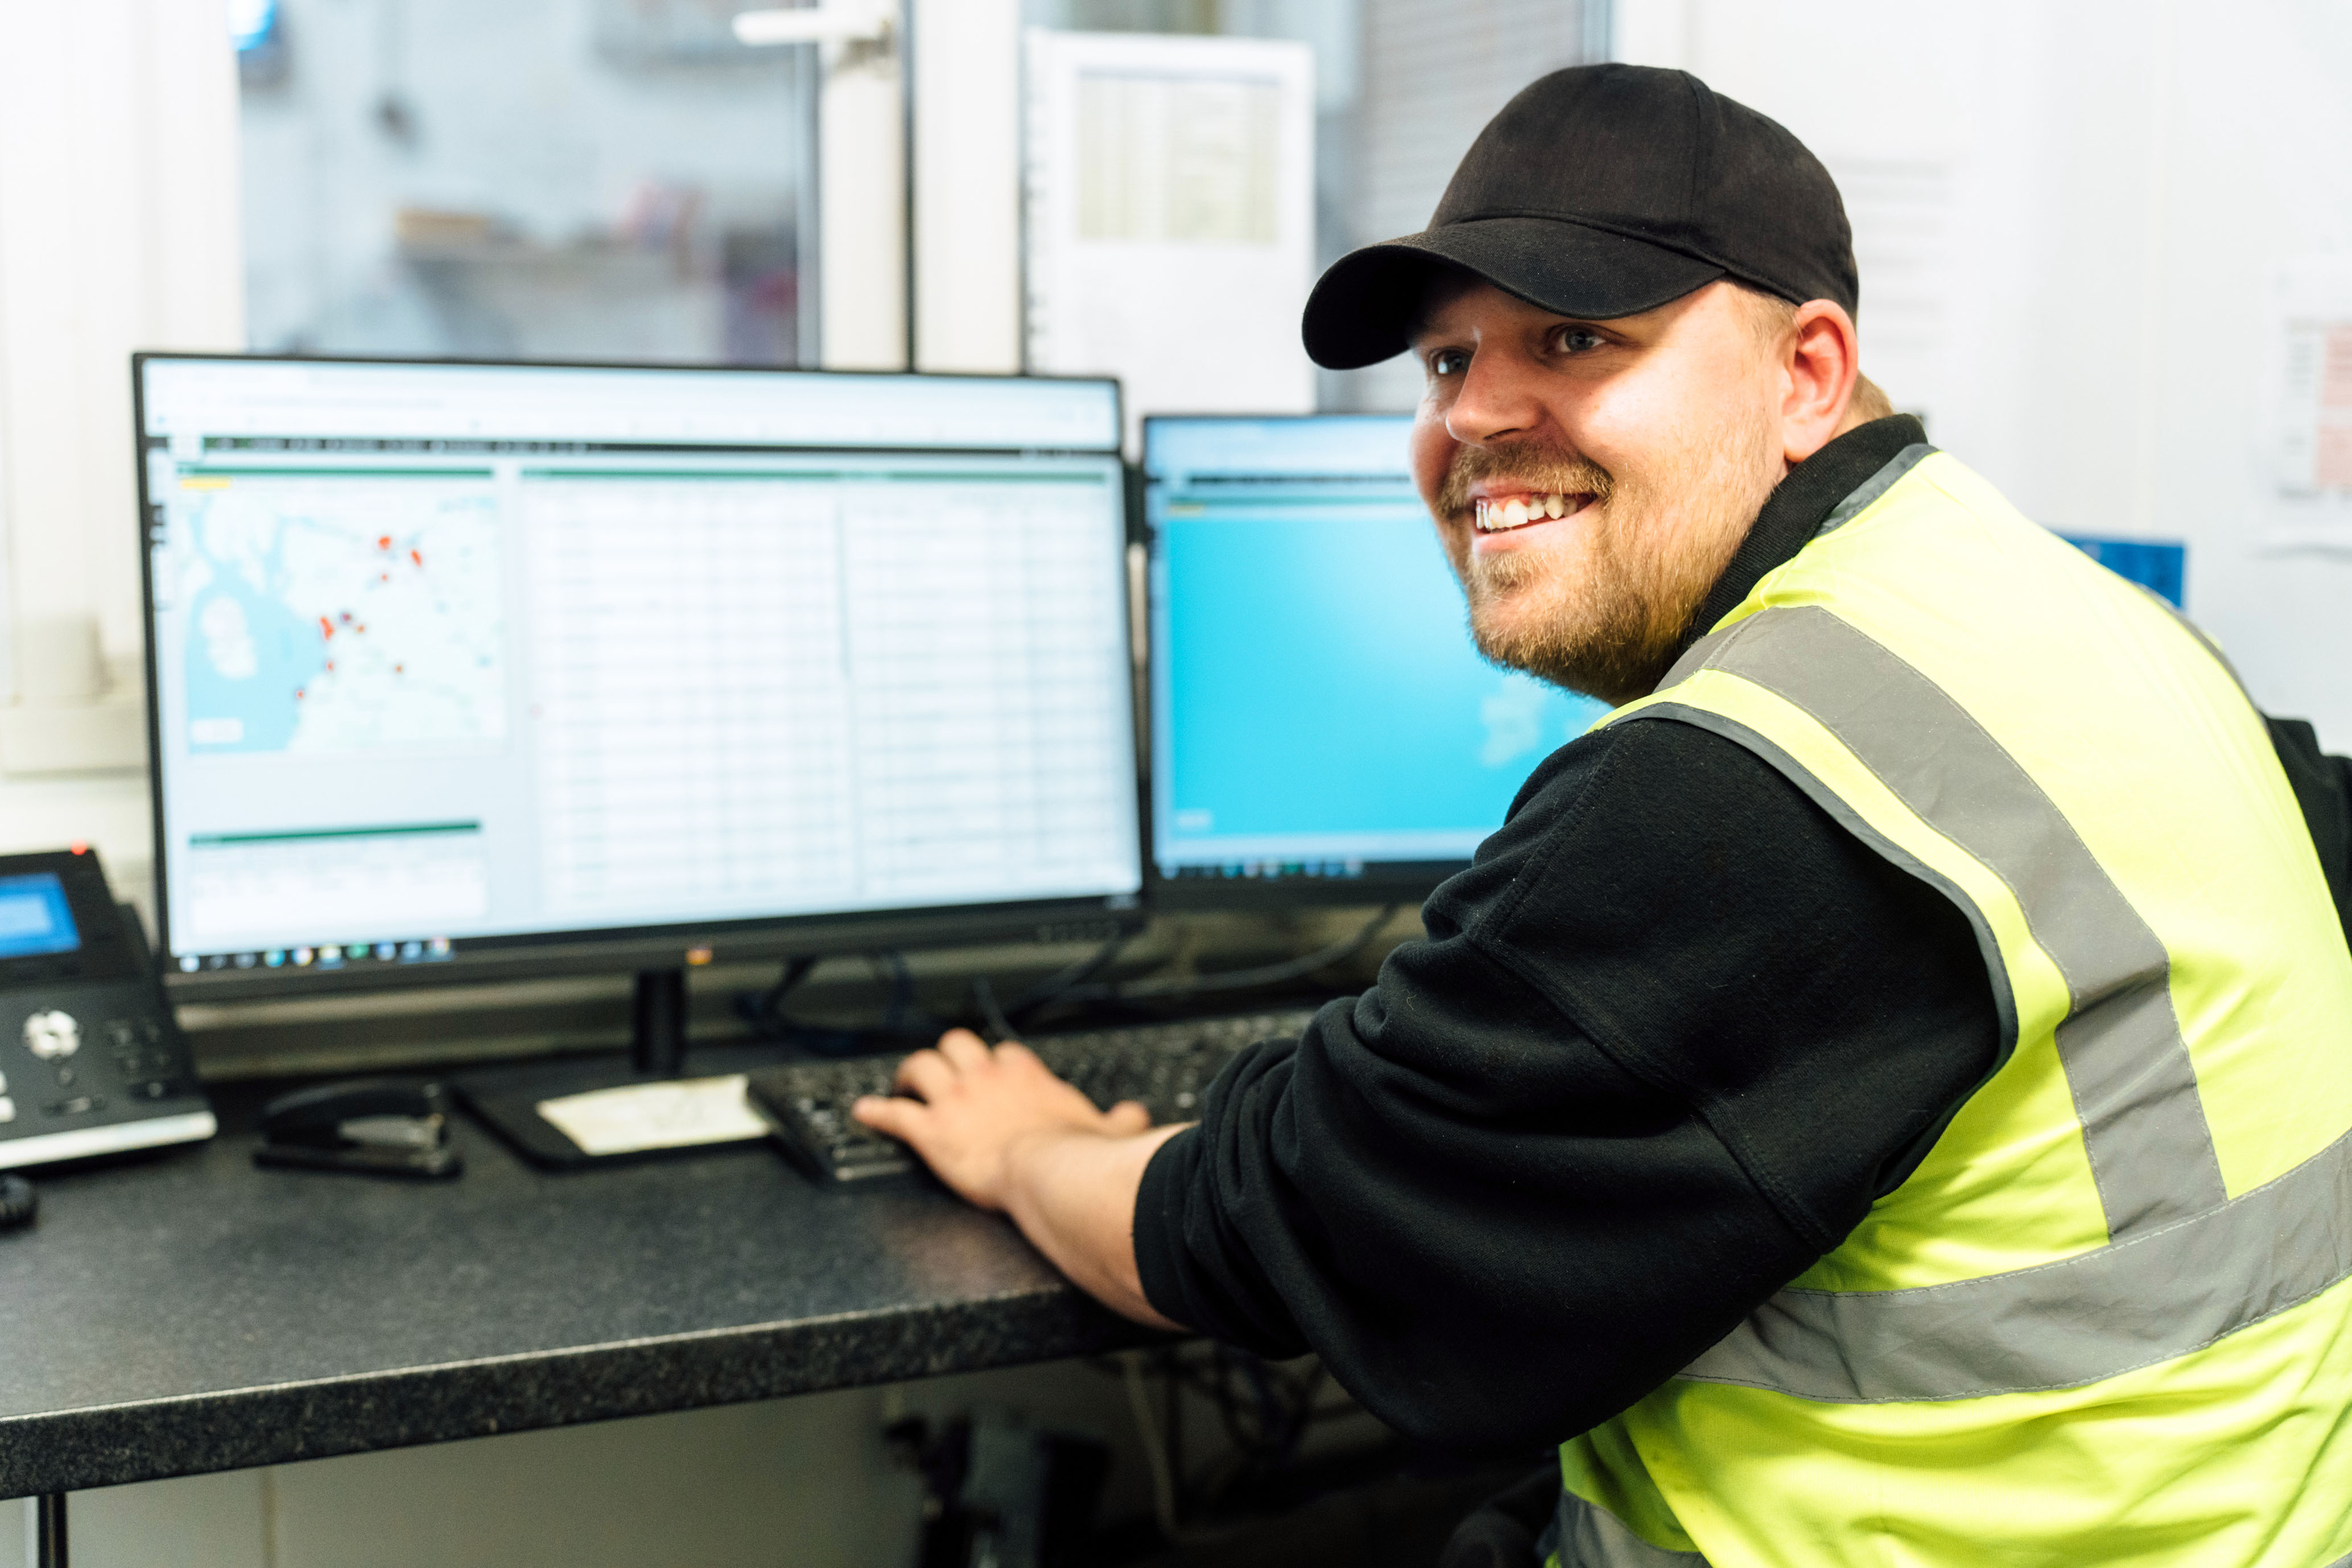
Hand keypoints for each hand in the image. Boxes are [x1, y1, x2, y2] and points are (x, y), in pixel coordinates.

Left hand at [852, 1028, 1151, 1210]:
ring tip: (901, 1083)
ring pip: (921, 1066)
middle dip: (946, 1054)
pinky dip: (875, 1112)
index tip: (992, 1071)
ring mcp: (955, 1101)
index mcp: (1025, 1077)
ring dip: (908, 1073)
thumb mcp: (1105, 1132)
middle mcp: (986, 1079)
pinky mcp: (931, 1130)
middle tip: (939, 1070)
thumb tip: (1137, 1117)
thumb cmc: (1076, 1157)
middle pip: (956, 1044)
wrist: (1048, 1173)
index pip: (1004, 1054)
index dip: (994, 1061)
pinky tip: (863, 1112)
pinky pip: (894, 1114)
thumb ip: (1119, 1122)